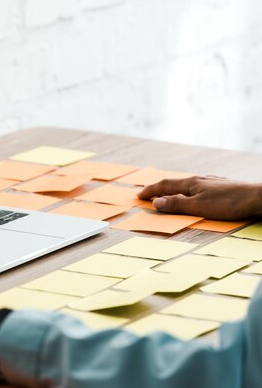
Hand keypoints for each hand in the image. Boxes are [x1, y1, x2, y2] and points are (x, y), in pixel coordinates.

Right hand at [138, 176, 261, 219]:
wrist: (257, 197)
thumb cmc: (229, 203)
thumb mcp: (198, 207)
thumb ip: (176, 204)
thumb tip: (156, 202)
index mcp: (191, 184)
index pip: (164, 185)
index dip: (150, 191)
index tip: (139, 196)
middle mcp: (199, 180)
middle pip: (174, 183)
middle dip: (159, 188)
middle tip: (148, 193)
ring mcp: (211, 182)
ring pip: (187, 184)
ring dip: (174, 189)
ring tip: (168, 193)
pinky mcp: (222, 187)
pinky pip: (198, 187)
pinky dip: (188, 191)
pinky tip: (194, 193)